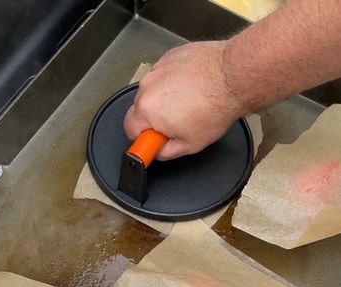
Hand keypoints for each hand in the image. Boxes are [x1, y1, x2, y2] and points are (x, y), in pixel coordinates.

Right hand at [124, 41, 242, 159]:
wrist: (233, 75)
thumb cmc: (214, 108)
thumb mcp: (189, 145)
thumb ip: (165, 152)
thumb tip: (157, 150)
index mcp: (146, 110)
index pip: (129, 129)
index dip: (143, 138)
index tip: (155, 139)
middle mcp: (147, 86)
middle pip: (140, 108)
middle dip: (154, 118)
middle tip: (178, 122)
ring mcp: (158, 68)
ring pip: (153, 90)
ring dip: (165, 98)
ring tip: (190, 102)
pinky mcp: (170, 56)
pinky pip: (165, 75)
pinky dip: (175, 82)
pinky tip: (193, 86)